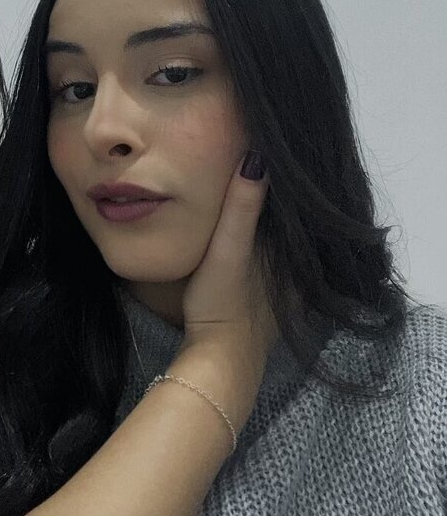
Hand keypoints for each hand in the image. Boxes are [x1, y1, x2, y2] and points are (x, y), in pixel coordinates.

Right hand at [180, 152, 277, 359]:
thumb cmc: (223, 303)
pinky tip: (258, 243)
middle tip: (268, 168)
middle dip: (284, 203)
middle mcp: (296, 270)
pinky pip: (277, 267)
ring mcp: (285, 291)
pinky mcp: (271, 305)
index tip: (277, 154)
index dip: (287, 183)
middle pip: (293, 228)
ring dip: (276, 227)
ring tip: (261, 195)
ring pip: (286, 249)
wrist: (218, 360)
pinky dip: (271, 251)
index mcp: (291, 252)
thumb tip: (257, 156)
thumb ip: (242, 207)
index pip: (295, 209)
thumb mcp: (229, 248)